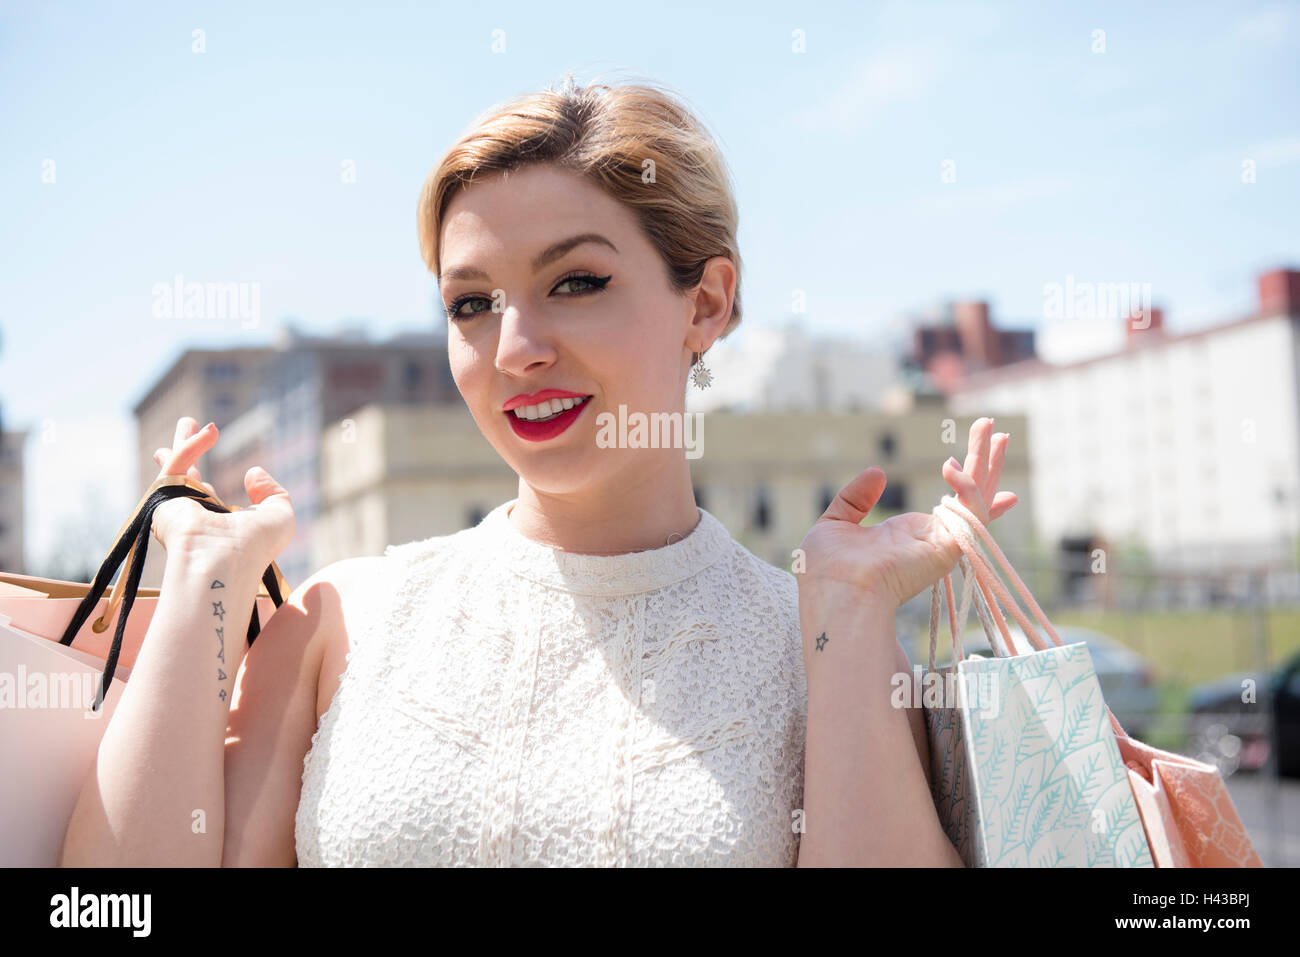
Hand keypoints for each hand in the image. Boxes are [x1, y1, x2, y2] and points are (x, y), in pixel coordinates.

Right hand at [149, 416, 295, 572]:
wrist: (223, 563)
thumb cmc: (255, 547)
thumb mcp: (279, 518)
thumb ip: (273, 494)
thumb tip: (252, 472)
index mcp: (217, 525)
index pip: (207, 500)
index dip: (205, 487)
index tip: (207, 481)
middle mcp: (193, 516)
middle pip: (185, 480)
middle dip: (184, 457)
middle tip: (184, 434)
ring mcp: (176, 507)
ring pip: (176, 468)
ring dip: (183, 443)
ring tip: (187, 420)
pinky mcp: (164, 495)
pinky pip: (178, 463)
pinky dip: (193, 445)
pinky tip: (211, 431)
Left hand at [796, 417, 1016, 609]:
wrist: (835, 595)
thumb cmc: (827, 572)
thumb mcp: (834, 525)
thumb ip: (855, 499)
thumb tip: (878, 472)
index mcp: (906, 537)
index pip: (944, 508)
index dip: (963, 488)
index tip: (968, 464)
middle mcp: (931, 540)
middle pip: (968, 495)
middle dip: (982, 462)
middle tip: (993, 427)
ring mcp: (944, 543)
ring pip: (977, 497)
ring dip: (987, 462)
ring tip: (996, 428)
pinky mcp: (950, 546)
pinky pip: (969, 510)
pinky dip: (967, 487)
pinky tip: (950, 466)